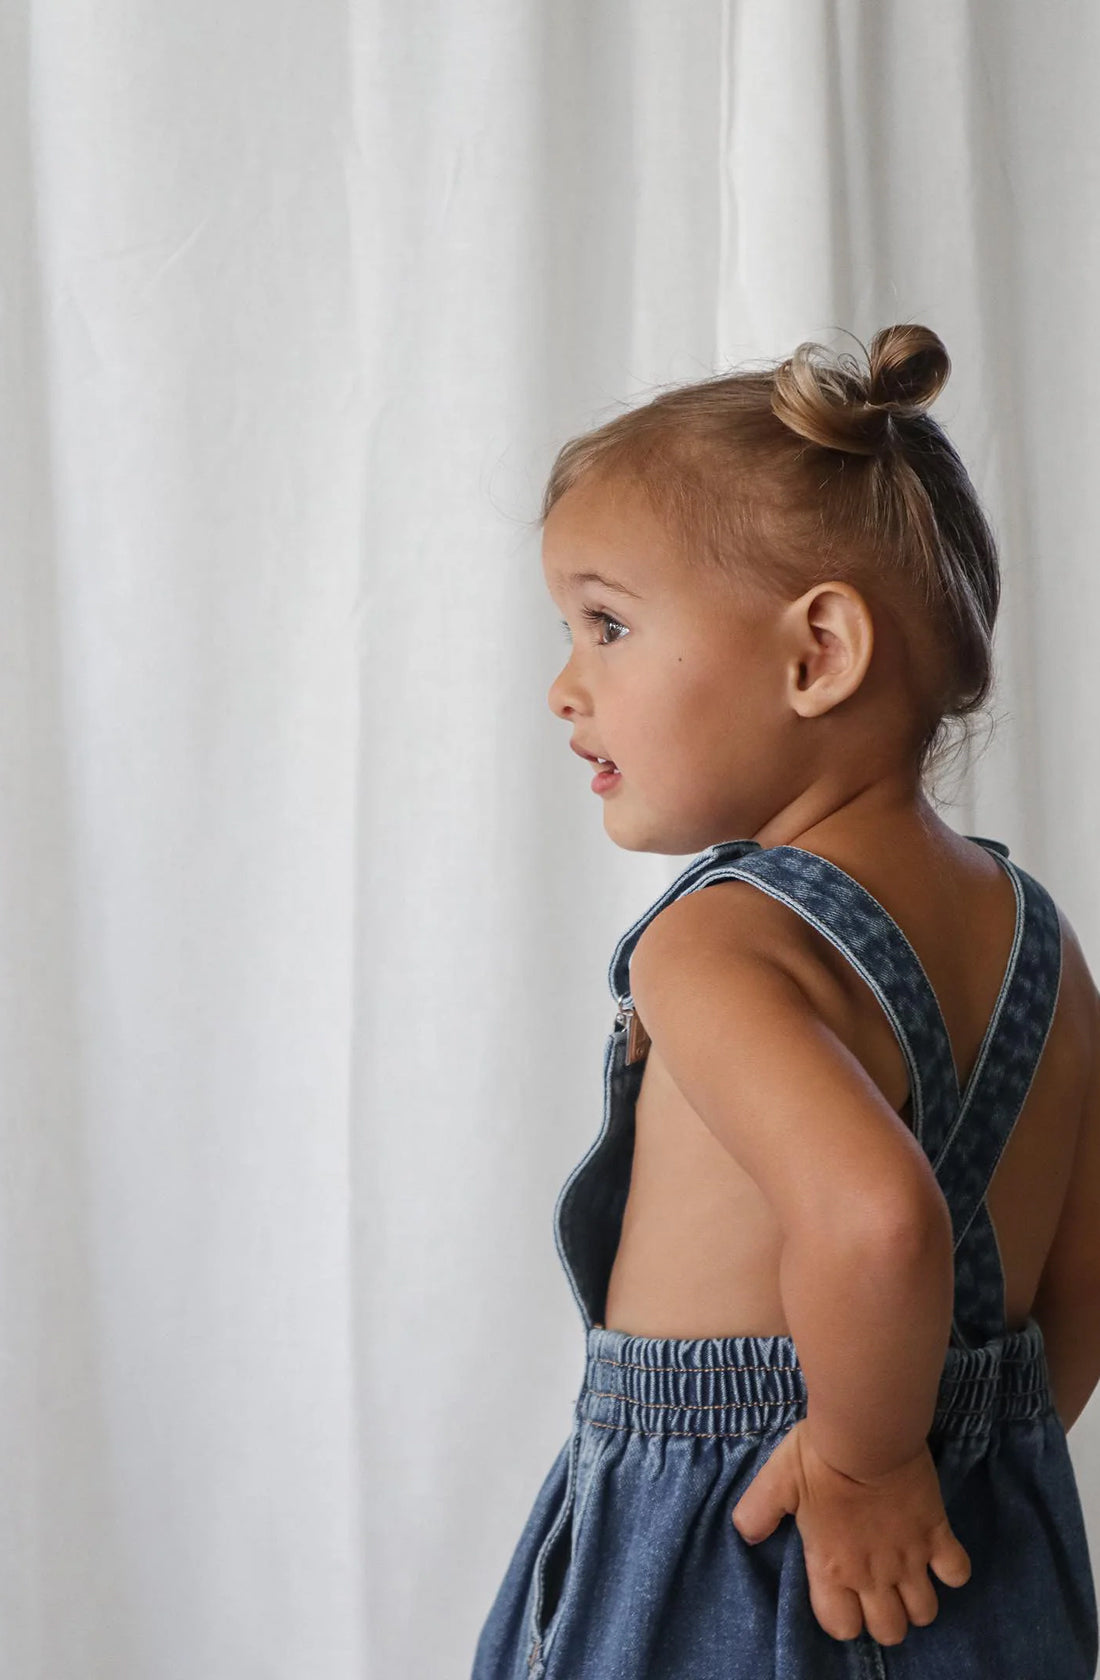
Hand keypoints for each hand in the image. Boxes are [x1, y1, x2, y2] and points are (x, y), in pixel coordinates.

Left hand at [730, 1419, 971, 1645]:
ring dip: (918, 1600)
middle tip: (879, 1589)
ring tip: (908, 1575)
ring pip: (925, 1613)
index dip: (842, 1618)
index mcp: (833, 1567)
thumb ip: (757, 1512)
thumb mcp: (777, 1481)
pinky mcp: (938, 1535)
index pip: (842, 1627)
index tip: (842, 1596)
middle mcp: (873, 1575)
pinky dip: (952, 1570)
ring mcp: (910, 1558)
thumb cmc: (820, 1458)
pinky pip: (957, 1573)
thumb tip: (746, 1533)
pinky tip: (938, 1553)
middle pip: (890, 1631)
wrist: (867, 1435)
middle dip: (885, 1618)